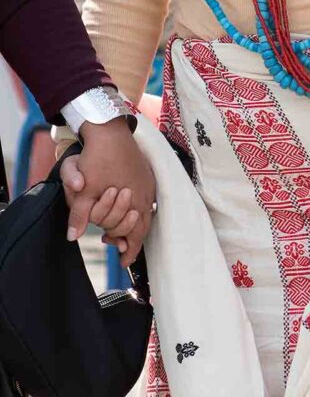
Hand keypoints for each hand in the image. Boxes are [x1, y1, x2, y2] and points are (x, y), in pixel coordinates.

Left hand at [61, 120, 155, 263]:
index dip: (128, 251)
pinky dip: (139, 210)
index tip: (123, 263)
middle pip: (143, 227)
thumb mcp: (83, 190)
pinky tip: (130, 208)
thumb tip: (73, 237)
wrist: (111, 133)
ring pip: (147, 213)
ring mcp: (149, 185)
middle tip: (118, 248)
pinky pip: (148, 200)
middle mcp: (146, 196)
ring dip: (135, 225)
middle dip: (131, 240)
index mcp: (134, 202)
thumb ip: (80, 215)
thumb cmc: (97, 161)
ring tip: (123, 231)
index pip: (135, 235)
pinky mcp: (148, 175)